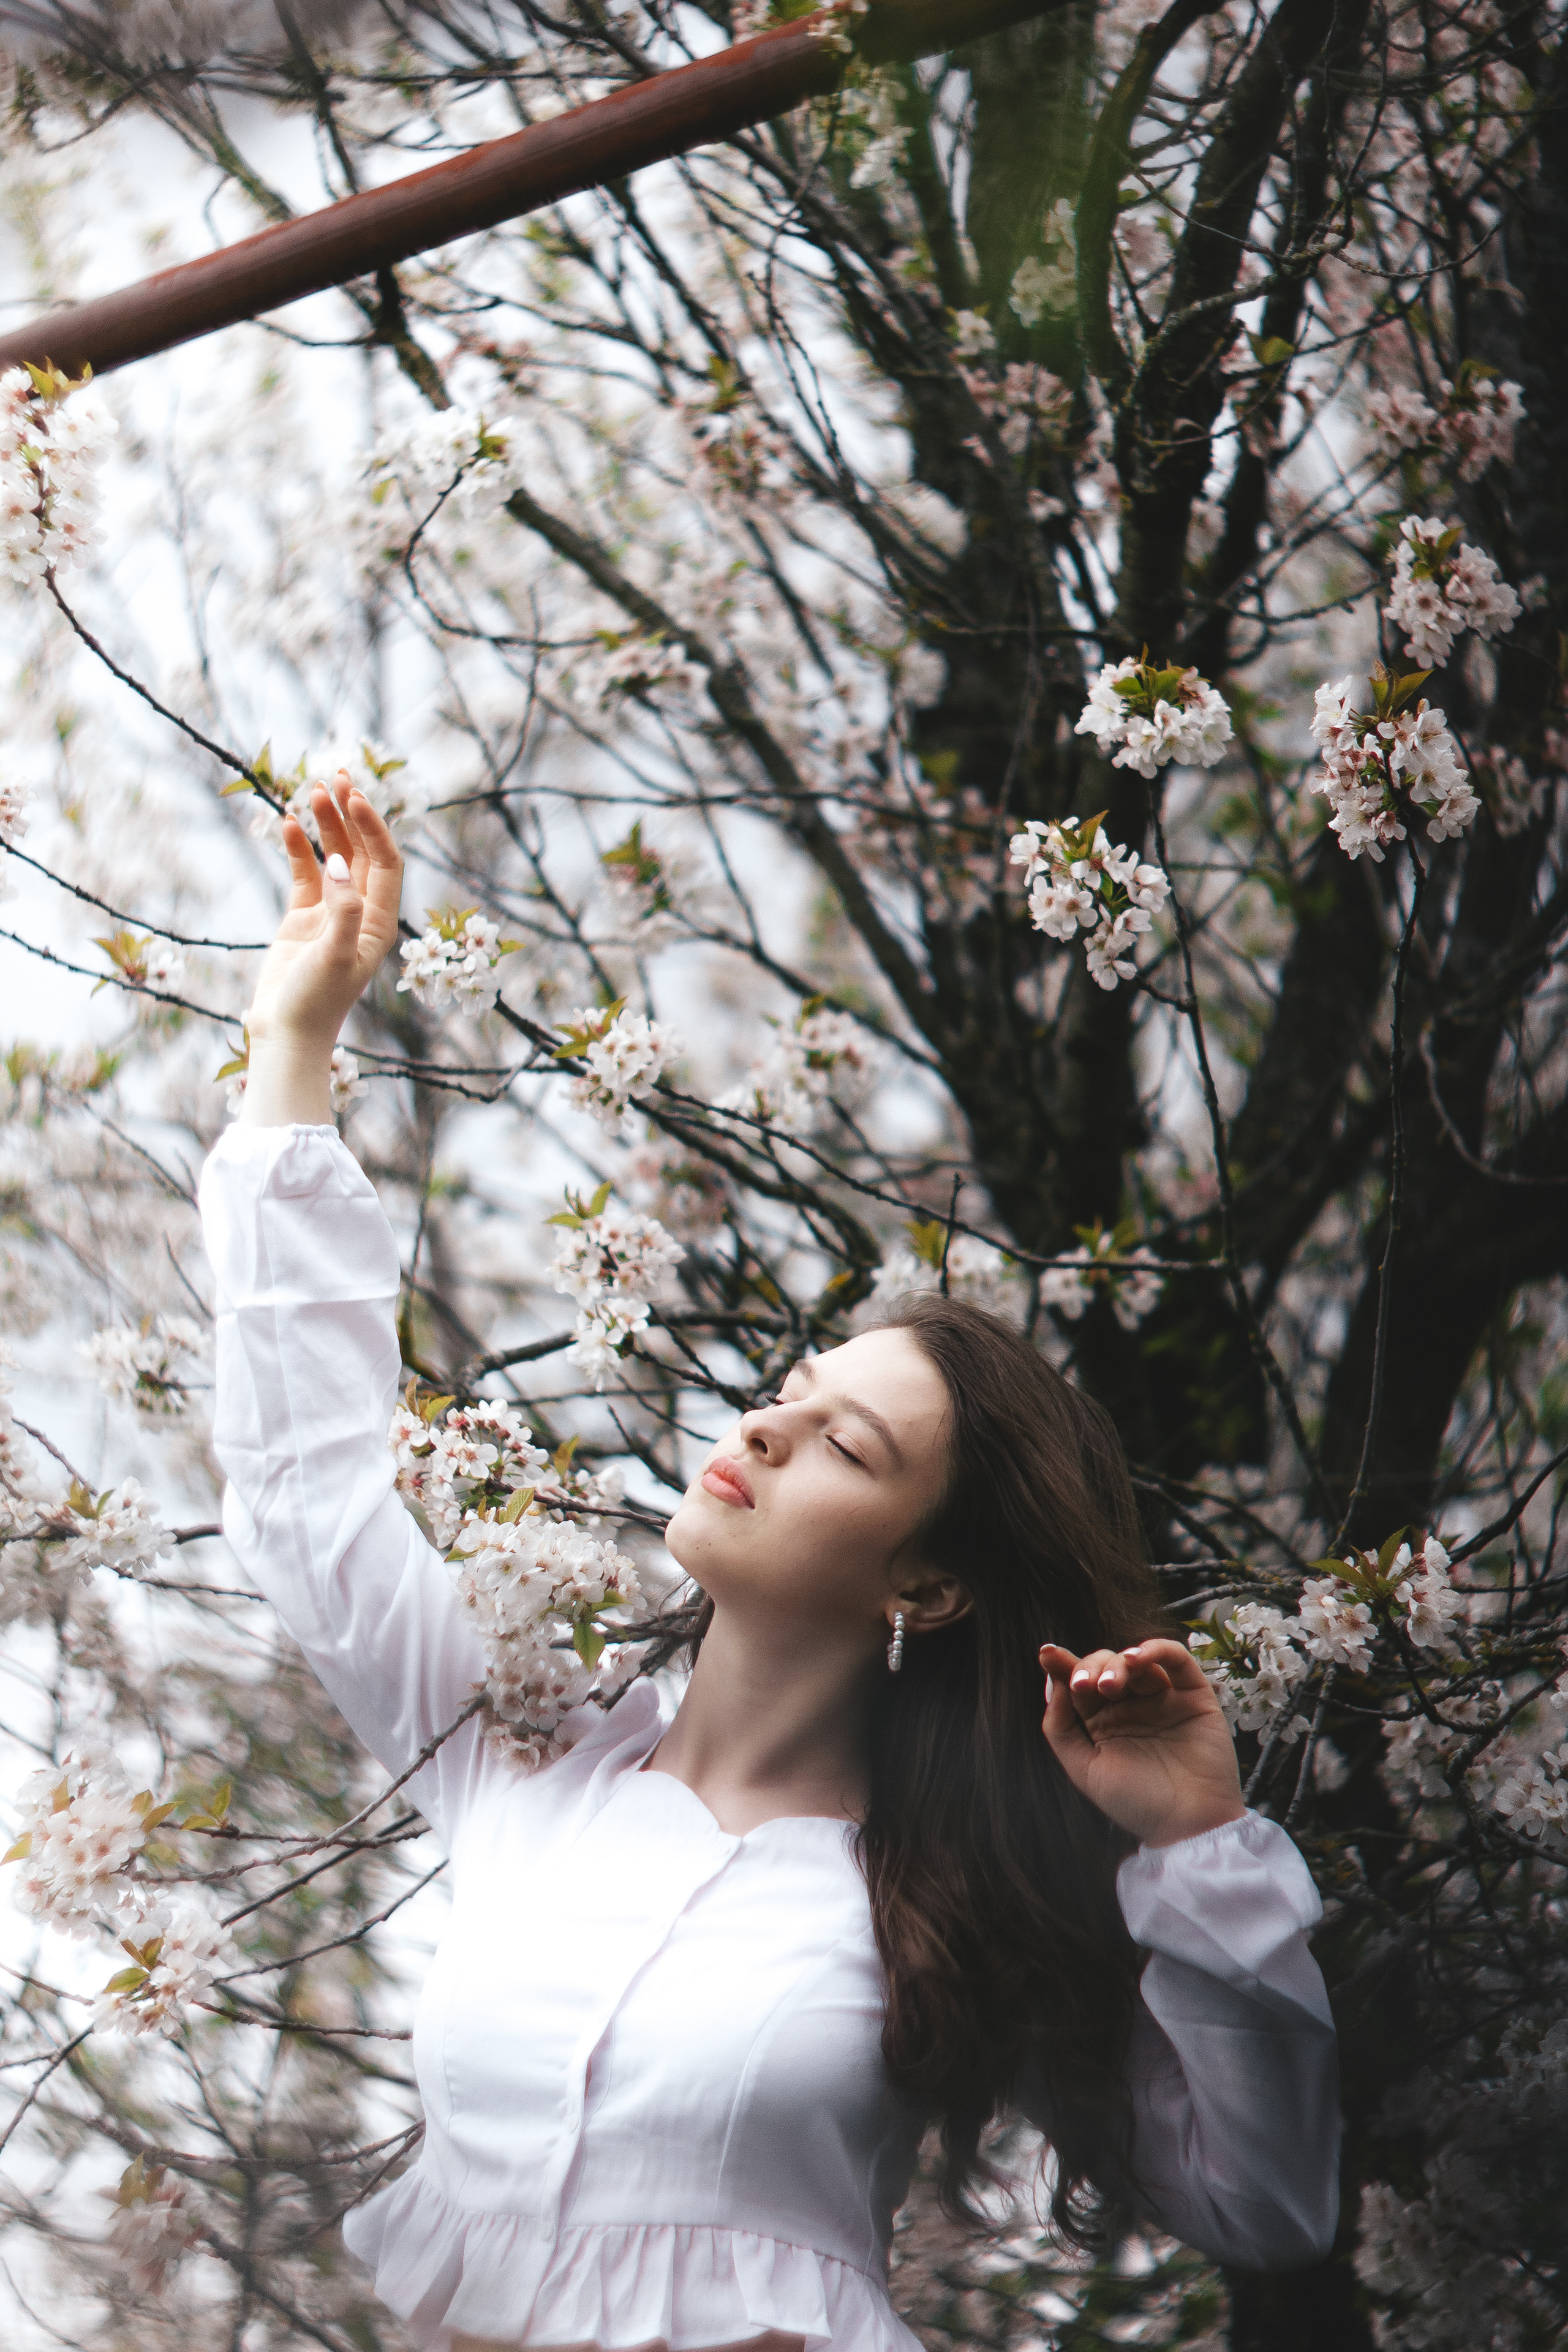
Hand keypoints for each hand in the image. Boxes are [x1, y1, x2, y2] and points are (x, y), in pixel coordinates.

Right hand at [242, 778, 401, 1125]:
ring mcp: (331, 914)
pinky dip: (299, 849)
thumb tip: (343, 864)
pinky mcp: (303, 919)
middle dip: (351, 815)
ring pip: (334, 857)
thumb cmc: (314, 1004)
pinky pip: (305, 873)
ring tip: (312, 789)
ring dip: (326, 825)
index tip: (354, 796)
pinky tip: (289, 824)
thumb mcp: (333, 956)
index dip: (373, 827)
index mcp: (379, 923)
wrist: (284, 1035)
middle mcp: (361, 914)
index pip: (387, 863)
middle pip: (363, 852)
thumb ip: (342, 910)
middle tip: (336, 775)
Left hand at [1039, 1638, 1245, 1848]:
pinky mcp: (1193, 1695)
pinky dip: (1156, 1649)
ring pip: (1136, 1660)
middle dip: (1090, 1668)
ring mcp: (1162, 1698)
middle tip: (1085, 1686)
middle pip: (1105, 1666)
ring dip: (1118, 1663)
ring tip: (1109, 1684)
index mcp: (1101, 1721)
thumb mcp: (1084, 1769)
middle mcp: (1131, 1705)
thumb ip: (1061, 1726)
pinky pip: (1177, 1659)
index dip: (1062, 1666)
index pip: (1079, 1683)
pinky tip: (1138, 1658)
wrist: (1187, 1826)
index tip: (1047, 1654)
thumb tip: (1053, 1683)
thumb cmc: (1135, 1803)